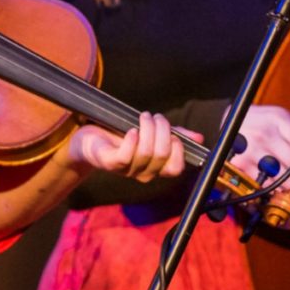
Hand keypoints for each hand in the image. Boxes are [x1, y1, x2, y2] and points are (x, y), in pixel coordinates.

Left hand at [66, 111, 188, 182]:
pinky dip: (132, 140)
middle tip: (155, 117)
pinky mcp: (109, 163)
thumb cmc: (122, 135)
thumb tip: (199, 138)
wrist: (90, 139)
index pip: (175, 168)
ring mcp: (125, 170)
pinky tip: (131, 130)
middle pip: (162, 155)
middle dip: (162, 130)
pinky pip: (125, 156)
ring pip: (146, 152)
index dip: (178, 149)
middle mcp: (142, 173)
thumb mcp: (152, 134)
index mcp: (156, 168)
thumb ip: (174, 136)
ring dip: (147, 129)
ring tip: (143, 117)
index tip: (172, 131)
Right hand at [232, 104, 289, 206]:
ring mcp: (251, 151)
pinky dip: (275, 191)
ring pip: (277, 174)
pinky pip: (261, 181)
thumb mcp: (281, 118)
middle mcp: (264, 136)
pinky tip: (287, 197)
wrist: (231, 121)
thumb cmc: (261, 120)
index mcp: (277, 121)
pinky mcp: (241, 164)